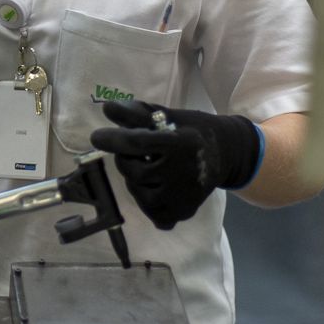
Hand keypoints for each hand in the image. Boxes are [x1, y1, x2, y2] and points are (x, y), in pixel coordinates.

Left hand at [89, 99, 261, 230]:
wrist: (226, 153)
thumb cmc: (192, 130)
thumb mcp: (168, 116)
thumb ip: (137, 113)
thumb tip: (108, 109)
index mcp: (181, 144)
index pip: (137, 143)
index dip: (112, 139)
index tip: (97, 137)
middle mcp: (183, 173)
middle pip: (135, 171)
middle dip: (127, 159)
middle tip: (137, 153)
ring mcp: (184, 197)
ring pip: (140, 194)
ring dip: (135, 180)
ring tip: (149, 168)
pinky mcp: (185, 212)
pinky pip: (153, 214)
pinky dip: (148, 202)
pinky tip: (156, 187)